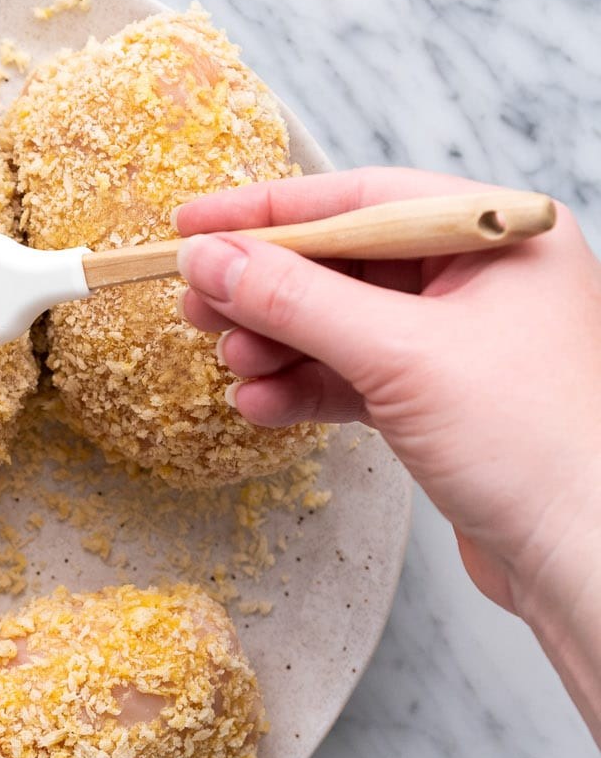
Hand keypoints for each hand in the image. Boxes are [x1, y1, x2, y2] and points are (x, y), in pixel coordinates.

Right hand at [175, 168, 600, 740]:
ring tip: (231, 364)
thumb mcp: (399, 355)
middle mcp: (481, 279)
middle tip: (195, 303)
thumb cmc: (535, 445)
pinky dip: (303, 388)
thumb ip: (295, 300)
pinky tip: (261, 404)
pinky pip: (351, 376)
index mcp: (499, 235)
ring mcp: (458, 342)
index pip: (362, 199)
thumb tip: (210, 259)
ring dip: (276, 344)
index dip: (269, 212)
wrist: (586, 559)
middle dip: (265, 288)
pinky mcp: (438, 401)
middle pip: (342, 262)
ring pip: (339, 324)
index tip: (195, 224)